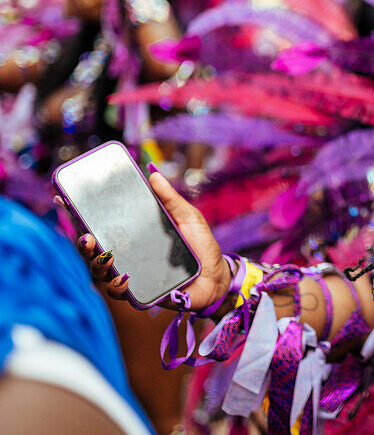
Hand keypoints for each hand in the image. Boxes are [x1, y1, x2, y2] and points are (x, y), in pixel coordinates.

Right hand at [67, 170, 230, 311]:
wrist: (217, 276)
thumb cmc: (201, 246)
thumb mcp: (188, 217)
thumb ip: (170, 199)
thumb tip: (153, 174)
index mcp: (136, 234)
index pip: (103, 225)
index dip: (81, 216)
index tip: (64, 201)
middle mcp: (129, 254)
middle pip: (95, 251)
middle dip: (84, 244)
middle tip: (86, 237)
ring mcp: (132, 274)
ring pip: (101, 272)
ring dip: (98, 265)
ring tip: (106, 257)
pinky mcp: (140, 293)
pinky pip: (120, 292)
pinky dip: (118, 285)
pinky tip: (124, 277)